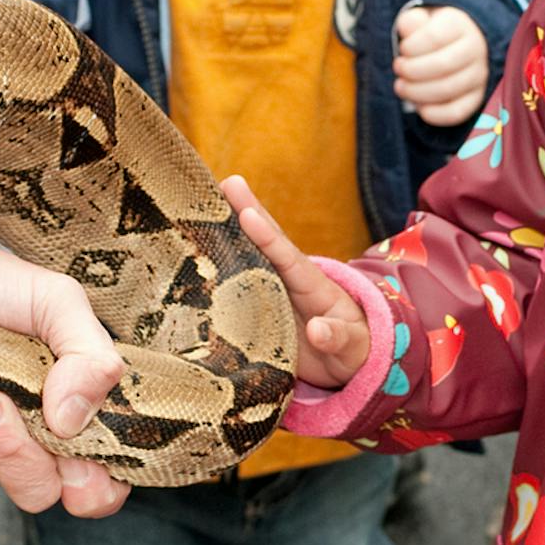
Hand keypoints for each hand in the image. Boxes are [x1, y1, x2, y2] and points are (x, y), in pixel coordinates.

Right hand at [219, 175, 370, 386]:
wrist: (343, 363)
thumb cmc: (353, 347)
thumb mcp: (355, 344)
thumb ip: (338, 336)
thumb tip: (317, 331)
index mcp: (311, 283)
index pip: (286, 255)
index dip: (266, 234)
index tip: (247, 213)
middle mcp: (286, 279)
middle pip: (263, 240)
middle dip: (246, 210)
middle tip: (226, 181)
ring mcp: (269, 291)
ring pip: (244, 255)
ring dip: (224, 231)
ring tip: (202, 203)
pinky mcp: (256, 309)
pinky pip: (233, 286)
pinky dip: (213, 267)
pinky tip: (189, 251)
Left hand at [394, 4, 488, 125]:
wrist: (453, 44)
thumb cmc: (430, 32)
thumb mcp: (420, 20)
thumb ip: (412, 21)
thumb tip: (408, 28)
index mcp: (459, 25)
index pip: (434, 37)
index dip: (411, 48)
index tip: (402, 50)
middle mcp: (475, 48)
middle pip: (443, 64)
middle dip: (412, 71)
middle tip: (398, 70)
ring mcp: (479, 74)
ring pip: (449, 89)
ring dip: (418, 93)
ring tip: (402, 87)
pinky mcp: (477, 97)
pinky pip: (458, 112)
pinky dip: (436, 115)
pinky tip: (420, 108)